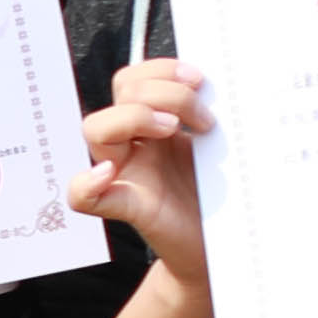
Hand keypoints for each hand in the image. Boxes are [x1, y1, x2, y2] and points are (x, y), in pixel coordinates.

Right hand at [69, 58, 212, 287]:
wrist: (225, 248)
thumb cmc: (224, 198)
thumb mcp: (224, 149)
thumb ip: (216, 120)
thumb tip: (234, 84)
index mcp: (156, 126)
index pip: (134, 79)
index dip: (161, 69)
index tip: (200, 80)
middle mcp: (136, 144)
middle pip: (122, 92)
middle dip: (167, 92)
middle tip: (205, 119)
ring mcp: (127, 174)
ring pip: (95, 128)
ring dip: (136, 117)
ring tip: (179, 132)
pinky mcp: (128, 207)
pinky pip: (83, 197)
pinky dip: (87, 184)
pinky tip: (108, 176)